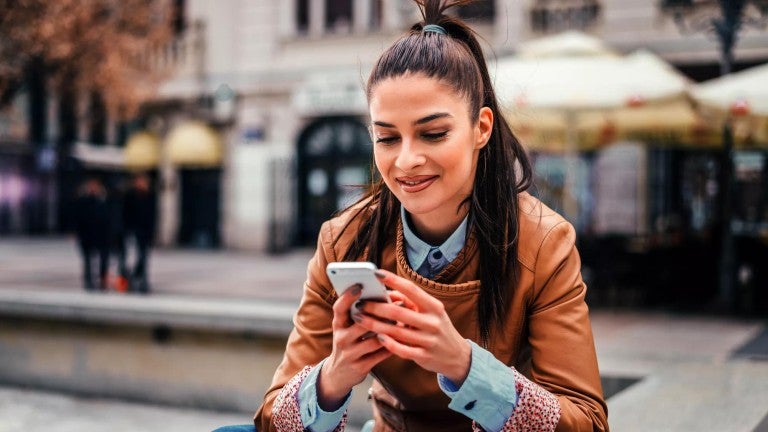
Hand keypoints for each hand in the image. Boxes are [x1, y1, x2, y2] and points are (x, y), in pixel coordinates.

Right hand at [318, 284, 391, 410]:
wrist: (338, 374)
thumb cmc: (348, 343)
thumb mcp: (347, 328)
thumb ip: (359, 314)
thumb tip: (381, 294)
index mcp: (338, 324)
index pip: (339, 308)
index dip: (348, 296)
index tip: (360, 285)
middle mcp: (341, 338)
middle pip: (362, 322)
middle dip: (382, 313)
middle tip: (399, 303)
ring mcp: (350, 354)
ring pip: (374, 340)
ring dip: (391, 330)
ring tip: (405, 321)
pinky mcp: (360, 367)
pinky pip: (380, 355)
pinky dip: (392, 346)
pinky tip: (402, 339)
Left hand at [354, 270, 471, 386]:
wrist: (457, 356)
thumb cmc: (438, 328)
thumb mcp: (431, 312)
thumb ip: (411, 302)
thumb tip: (387, 292)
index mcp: (434, 307)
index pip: (411, 290)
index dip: (393, 281)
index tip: (376, 274)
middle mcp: (433, 322)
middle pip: (399, 311)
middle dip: (376, 307)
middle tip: (359, 304)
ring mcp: (429, 340)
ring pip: (397, 331)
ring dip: (375, 325)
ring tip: (360, 319)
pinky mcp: (424, 356)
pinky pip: (402, 349)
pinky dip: (388, 343)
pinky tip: (377, 337)